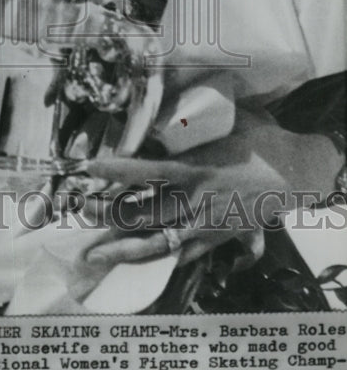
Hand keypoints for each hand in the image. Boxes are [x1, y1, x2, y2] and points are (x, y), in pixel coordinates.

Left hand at [70, 108, 339, 271]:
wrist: (293, 174)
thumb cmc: (256, 141)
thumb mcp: (223, 122)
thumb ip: (188, 122)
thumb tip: (155, 107)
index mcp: (194, 170)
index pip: (146, 172)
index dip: (115, 170)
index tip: (87, 166)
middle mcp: (194, 203)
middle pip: (142, 214)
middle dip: (106, 213)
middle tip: (76, 208)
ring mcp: (203, 227)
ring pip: (156, 244)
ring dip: (122, 248)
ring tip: (92, 251)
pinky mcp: (212, 241)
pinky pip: (178, 256)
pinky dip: (153, 261)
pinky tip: (129, 262)